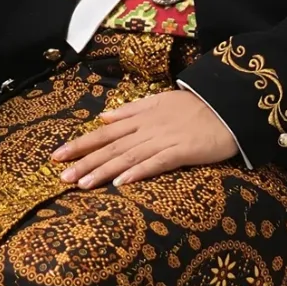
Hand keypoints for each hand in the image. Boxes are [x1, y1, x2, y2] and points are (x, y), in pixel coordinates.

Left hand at [51, 87, 236, 189]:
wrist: (230, 106)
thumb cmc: (196, 107)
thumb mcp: (160, 101)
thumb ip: (131, 111)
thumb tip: (104, 117)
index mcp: (141, 117)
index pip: (104, 133)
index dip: (80, 144)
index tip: (56, 156)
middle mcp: (148, 128)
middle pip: (111, 147)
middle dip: (85, 162)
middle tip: (61, 176)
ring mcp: (165, 139)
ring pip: (128, 156)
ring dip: (104, 170)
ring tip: (83, 184)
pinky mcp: (183, 150)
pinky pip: (157, 162)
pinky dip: (138, 172)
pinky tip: (122, 183)